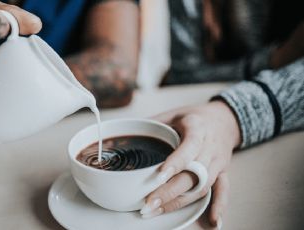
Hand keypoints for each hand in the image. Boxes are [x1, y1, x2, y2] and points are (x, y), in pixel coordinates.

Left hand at [140, 101, 240, 227]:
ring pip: (202, 186)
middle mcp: (210, 147)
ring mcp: (218, 162)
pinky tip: (212, 222)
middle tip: (148, 203)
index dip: (176, 163)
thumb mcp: (173, 113)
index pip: (189, 147)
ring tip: (156, 210)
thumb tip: (126, 131)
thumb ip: (153, 123)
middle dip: (169, 191)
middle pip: (193, 173)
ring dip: (180, 201)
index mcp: (197, 128)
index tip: (159, 176)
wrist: (224, 119)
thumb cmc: (195, 117)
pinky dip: (219, 207)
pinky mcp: (223, 172)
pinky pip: (223, 190)